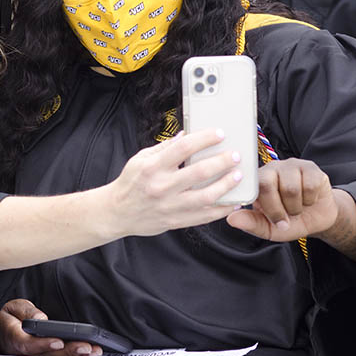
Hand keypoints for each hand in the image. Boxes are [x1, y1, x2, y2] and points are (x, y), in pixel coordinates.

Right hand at [0, 299, 100, 355]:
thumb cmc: (5, 321)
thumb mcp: (11, 308)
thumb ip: (26, 311)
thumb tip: (41, 318)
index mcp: (12, 338)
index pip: (27, 344)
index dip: (43, 344)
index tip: (59, 341)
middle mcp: (23, 355)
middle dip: (69, 352)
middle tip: (88, 347)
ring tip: (94, 351)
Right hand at [101, 129, 240, 238]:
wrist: (117, 213)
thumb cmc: (130, 183)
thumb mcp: (140, 159)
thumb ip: (164, 147)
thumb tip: (185, 135)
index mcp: (153, 167)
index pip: (183, 148)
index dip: (204, 139)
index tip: (219, 134)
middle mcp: (162, 186)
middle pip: (200, 172)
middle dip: (222, 161)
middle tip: (235, 155)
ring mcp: (170, 206)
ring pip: (206, 196)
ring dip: (226, 185)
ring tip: (238, 176)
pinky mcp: (176, 221)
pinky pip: (204, 216)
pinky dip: (221, 208)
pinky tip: (232, 200)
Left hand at [225, 158, 337, 241]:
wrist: (319, 218)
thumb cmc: (290, 221)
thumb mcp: (269, 229)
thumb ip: (251, 224)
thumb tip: (231, 219)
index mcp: (258, 182)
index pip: (252, 189)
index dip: (265, 208)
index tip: (274, 221)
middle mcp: (272, 169)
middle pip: (267, 185)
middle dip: (278, 209)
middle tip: (286, 219)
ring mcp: (291, 166)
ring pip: (291, 188)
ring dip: (296, 207)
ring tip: (297, 208)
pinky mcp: (310, 167)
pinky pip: (310, 185)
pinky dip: (311, 199)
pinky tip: (309, 199)